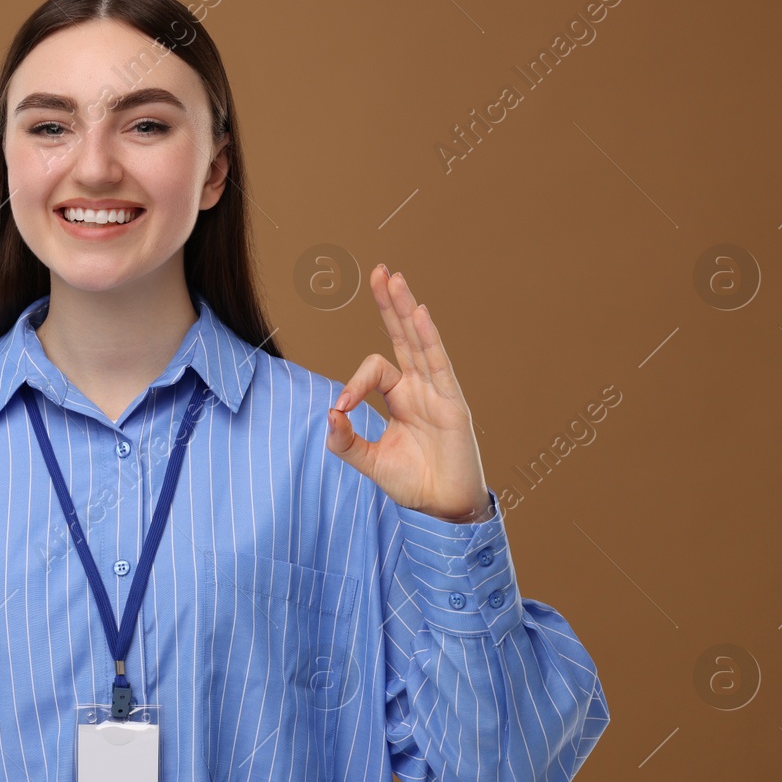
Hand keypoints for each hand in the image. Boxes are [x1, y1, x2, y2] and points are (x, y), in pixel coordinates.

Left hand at [326, 265, 490, 522]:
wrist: (443, 509)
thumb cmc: (413, 483)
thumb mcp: (369, 462)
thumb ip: (346, 441)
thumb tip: (328, 415)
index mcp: (400, 398)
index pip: (374, 371)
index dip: (353, 384)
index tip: (341, 410)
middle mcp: (420, 388)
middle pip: (402, 337)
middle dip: (389, 305)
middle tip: (378, 272)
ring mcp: (437, 392)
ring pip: (419, 342)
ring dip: (404, 309)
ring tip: (392, 277)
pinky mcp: (452, 404)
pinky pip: (438, 364)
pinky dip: (428, 338)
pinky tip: (418, 312)